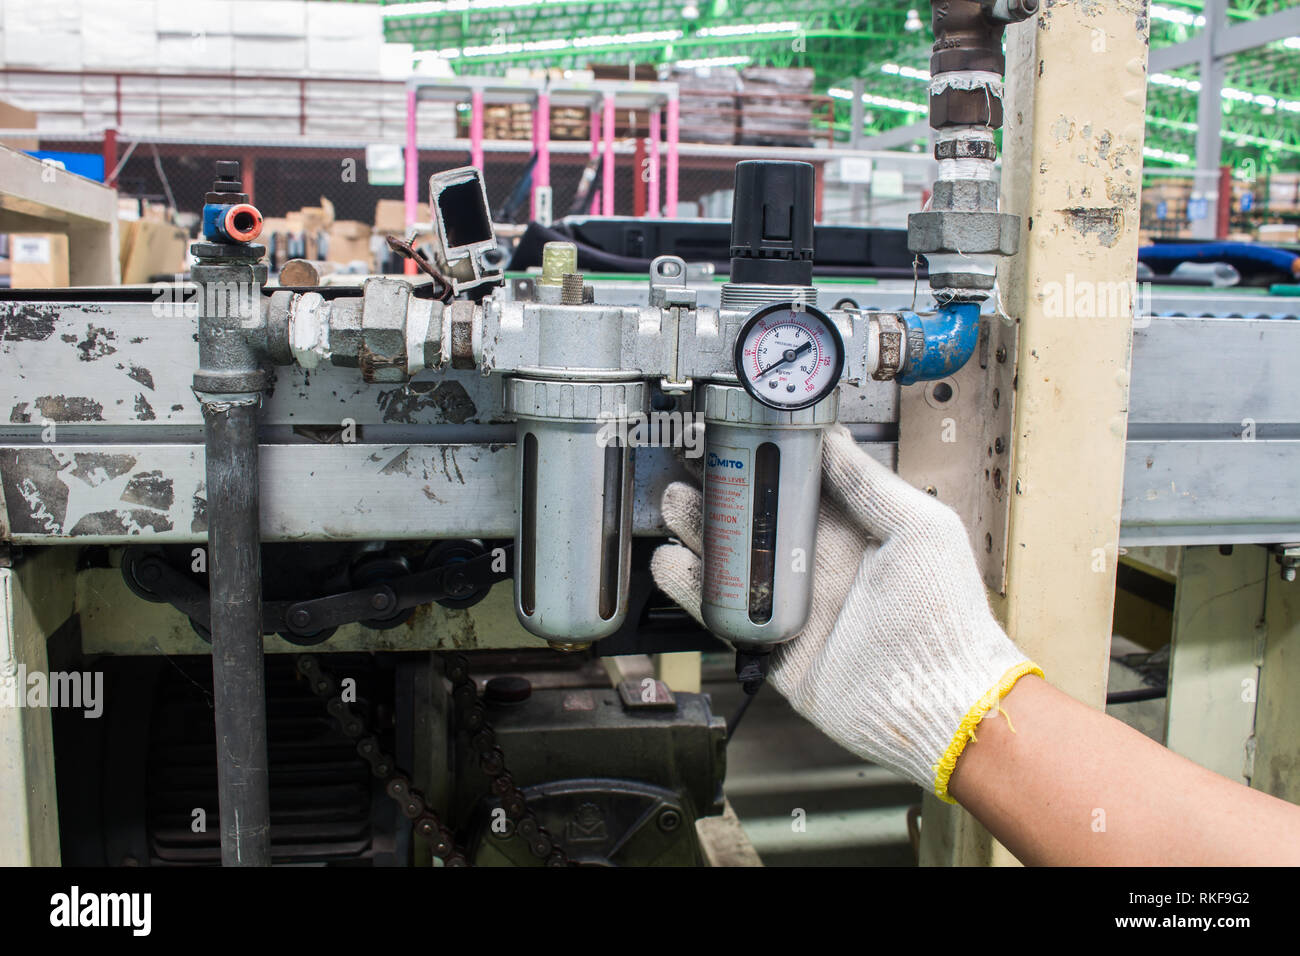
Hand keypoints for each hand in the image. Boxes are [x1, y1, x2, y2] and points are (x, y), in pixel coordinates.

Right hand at [651, 423, 1040, 800]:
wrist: (937, 700)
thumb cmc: (946, 617)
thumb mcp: (922, 529)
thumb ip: (872, 485)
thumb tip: (835, 440)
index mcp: (855, 534)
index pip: (802, 489)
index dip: (770, 463)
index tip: (739, 439)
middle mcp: (821, 568)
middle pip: (760, 523)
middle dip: (726, 496)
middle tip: (696, 470)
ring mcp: (797, 609)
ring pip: (736, 565)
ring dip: (704, 536)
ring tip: (678, 509)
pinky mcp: (776, 649)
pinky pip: (727, 618)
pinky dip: (697, 593)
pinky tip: (675, 566)